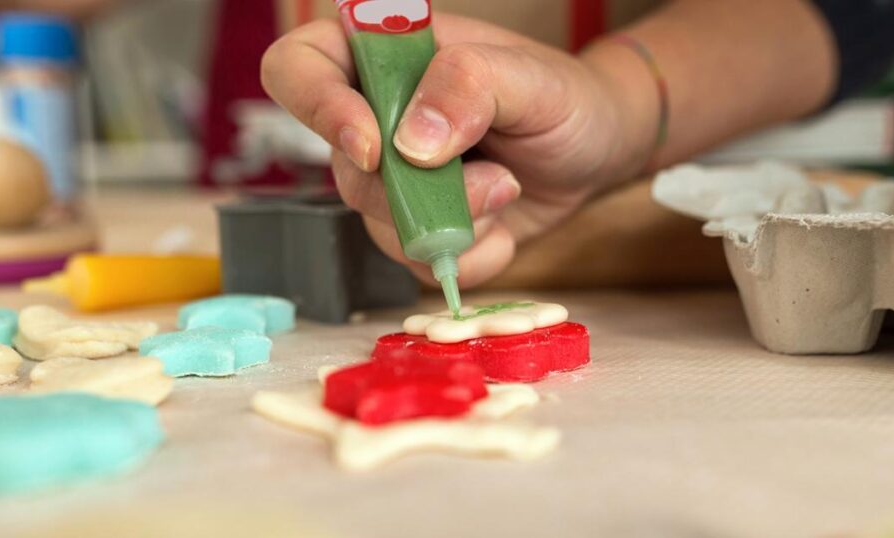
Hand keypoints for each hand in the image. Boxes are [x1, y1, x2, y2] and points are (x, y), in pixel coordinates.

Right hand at [262, 14, 653, 286]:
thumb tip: (411, 144)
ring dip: (452, 225)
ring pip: (378, 226)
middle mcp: (375, 118)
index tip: (376, 147)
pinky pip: (418, 264)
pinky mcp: (421, 229)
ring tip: (508, 191)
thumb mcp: (529, 78)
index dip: (318, 109)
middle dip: (418, 193)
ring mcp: (395, 180)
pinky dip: (468, 257)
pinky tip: (504, 228)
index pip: (298, 69)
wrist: (596, 151)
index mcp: (384, 56)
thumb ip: (469, 87)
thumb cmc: (562, 97)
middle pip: (344, 170)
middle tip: (494, 181)